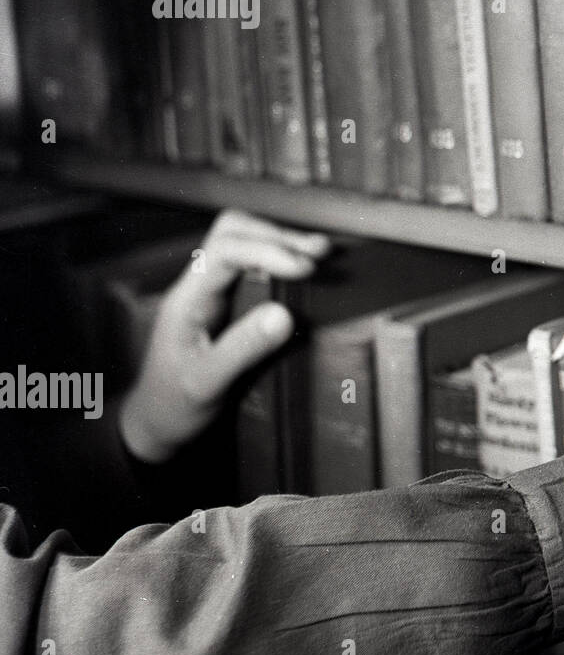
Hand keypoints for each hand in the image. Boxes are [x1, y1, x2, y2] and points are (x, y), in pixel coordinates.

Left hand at [118, 210, 329, 463]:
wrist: (154, 423)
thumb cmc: (172, 406)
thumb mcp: (206, 384)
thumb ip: (242, 350)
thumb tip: (284, 316)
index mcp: (186, 300)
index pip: (225, 252)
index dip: (268, 251)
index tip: (305, 268)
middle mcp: (196, 286)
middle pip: (232, 231)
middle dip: (278, 235)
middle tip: (319, 252)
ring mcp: (209, 291)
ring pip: (242, 241)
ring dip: (280, 242)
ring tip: (319, 254)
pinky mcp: (224, 300)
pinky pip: (249, 264)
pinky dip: (278, 258)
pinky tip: (301, 268)